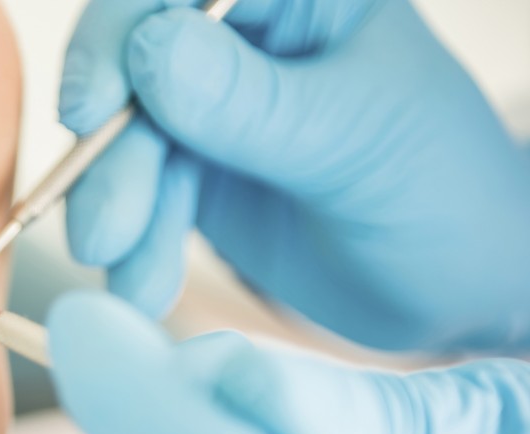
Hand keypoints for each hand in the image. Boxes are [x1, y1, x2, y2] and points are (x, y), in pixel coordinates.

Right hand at [60, 0, 529, 351]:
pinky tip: (144, 288)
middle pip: (134, 66)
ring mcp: (216, 107)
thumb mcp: (357, 144)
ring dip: (118, 213)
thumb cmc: (441, 196)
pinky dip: (135, 244)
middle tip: (102, 235)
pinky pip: (140, 194)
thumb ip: (255, 105)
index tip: (92, 110)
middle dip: (112, 156)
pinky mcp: (199, 171)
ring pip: (127, 140)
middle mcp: (247, 39)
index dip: (120, 34)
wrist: (451, 287)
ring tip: (132, 286)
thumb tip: (149, 52)